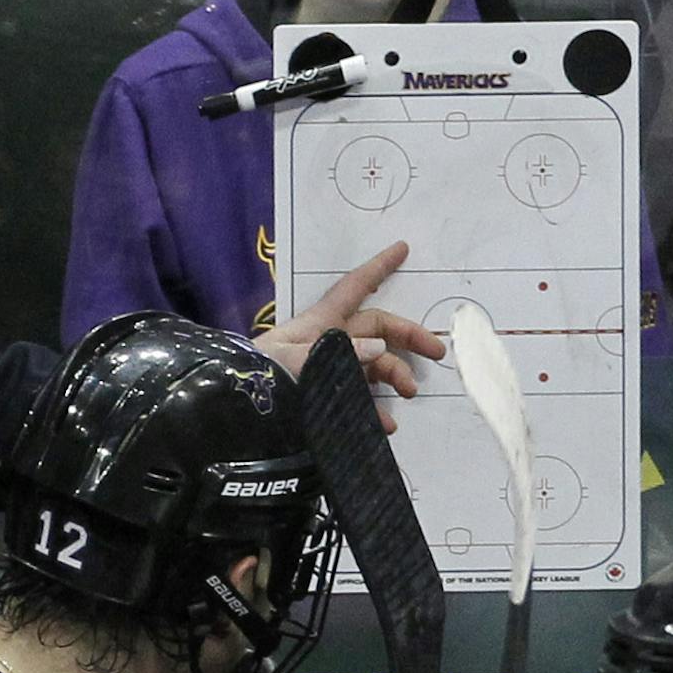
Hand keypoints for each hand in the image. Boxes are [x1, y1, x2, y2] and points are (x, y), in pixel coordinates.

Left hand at [254, 241, 442, 431]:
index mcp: (320, 322)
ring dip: (394, 377)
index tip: (401, 248)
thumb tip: (380, 348)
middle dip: (408, 337)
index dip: (378, 267)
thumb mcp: (295, 360)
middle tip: (437, 353)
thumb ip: (339, 353)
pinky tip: (384, 425)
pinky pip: (358, 398)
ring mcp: (328, 369)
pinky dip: (375, 411)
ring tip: (408, 395)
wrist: (235, 416)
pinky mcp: (325, 396)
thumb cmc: (259, 378)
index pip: (355, 287)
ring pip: (372, 365)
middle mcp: (327, 341)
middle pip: (376, 329)